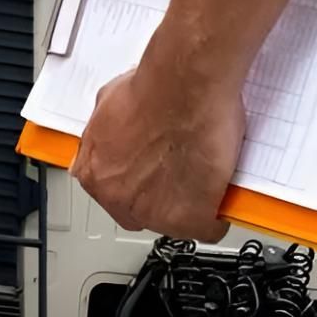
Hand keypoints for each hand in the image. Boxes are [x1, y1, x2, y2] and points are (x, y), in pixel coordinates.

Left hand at [72, 61, 244, 242]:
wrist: (187, 85)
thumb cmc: (155, 88)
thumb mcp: (108, 103)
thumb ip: (107, 133)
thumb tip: (116, 135)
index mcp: (96, 174)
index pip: (113, 198)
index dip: (137, 187)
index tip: (151, 182)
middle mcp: (119, 197)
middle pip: (141, 215)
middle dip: (159, 199)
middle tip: (178, 179)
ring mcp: (155, 212)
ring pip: (172, 225)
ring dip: (187, 209)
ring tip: (201, 187)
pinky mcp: (190, 217)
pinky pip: (206, 231)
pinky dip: (215, 221)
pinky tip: (220, 206)